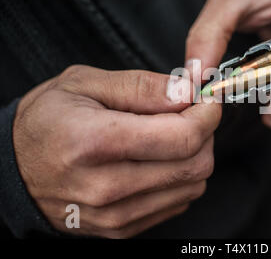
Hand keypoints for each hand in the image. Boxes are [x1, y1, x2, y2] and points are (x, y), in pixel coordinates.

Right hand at [13, 65, 220, 237]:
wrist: (13, 169)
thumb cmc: (46, 121)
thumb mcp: (85, 84)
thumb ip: (142, 87)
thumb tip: (187, 91)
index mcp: (96, 143)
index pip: (183, 137)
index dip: (207, 114)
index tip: (207, 99)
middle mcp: (107, 187)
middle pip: (195, 165)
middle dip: (205, 133)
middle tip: (189, 113)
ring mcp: (116, 215)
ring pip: (192, 186)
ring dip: (194, 156)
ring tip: (170, 135)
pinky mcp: (121, 228)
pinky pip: (177, 202)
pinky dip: (179, 177)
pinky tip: (158, 159)